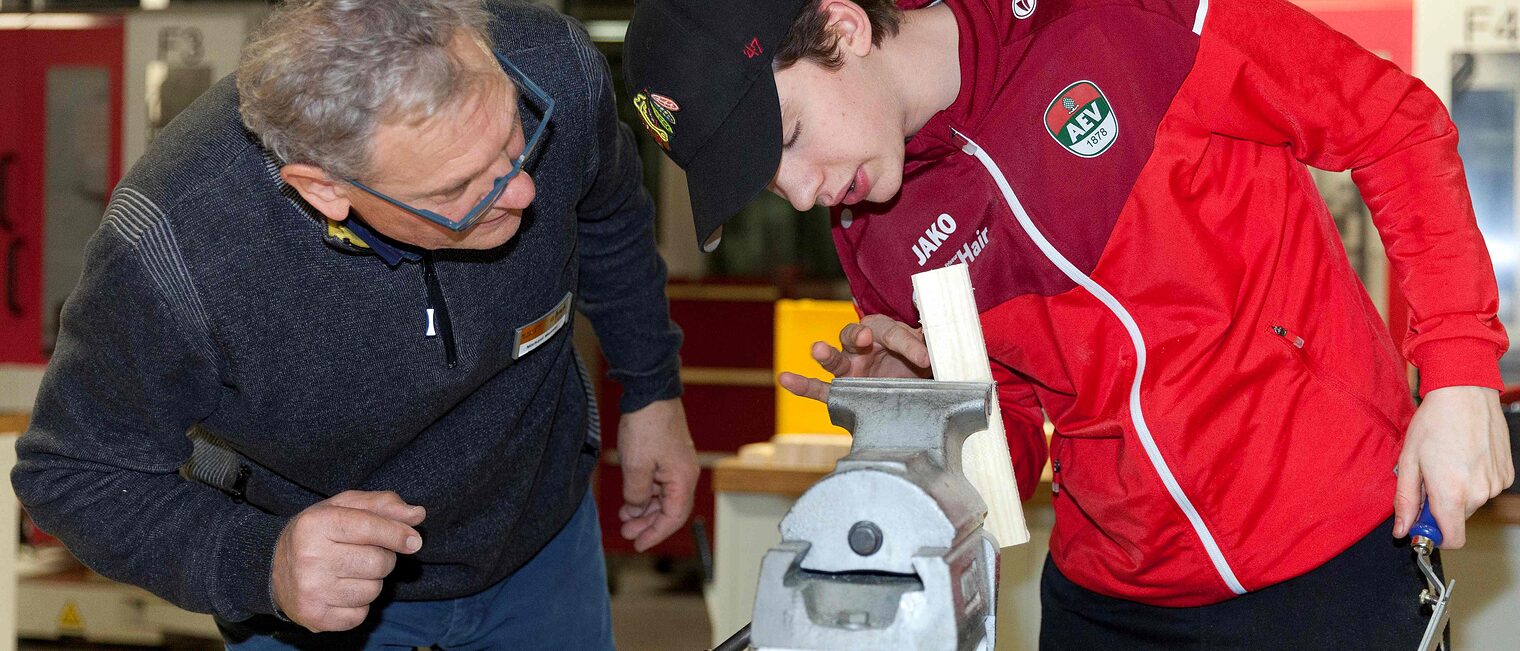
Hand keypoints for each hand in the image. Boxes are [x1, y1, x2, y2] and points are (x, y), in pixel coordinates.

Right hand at [271, 490, 424, 631]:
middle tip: (362, 554)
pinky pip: (361, 614)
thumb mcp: (344, 507)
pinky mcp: (315, 617)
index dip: (398, 534)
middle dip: (382, 557)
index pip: (371, 527)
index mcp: (315, 524)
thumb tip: (417, 515)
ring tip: (348, 572)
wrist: (273, 569)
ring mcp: (311, 590)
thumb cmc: (318, 534)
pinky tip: (340, 591)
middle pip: (379, 562)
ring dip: (371, 581)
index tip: (414, 541)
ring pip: (374, 590)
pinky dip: (359, 605)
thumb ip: (382, 505)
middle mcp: (309, 557)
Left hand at [617, 397, 698, 551]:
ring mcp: (677, 465)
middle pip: (669, 510)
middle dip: (647, 524)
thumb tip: (636, 508)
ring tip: (624, 518)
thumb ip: (636, 495)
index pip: (673, 517)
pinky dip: (644, 494)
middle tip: (626, 533)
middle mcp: (684, 475)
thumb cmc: (646, 427)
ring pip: (662, 497)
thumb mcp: (636, 467)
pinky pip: (658, 484)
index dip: (655, 533)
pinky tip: (628, 500)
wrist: (650, 393)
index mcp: (682, 480)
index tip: (638, 544)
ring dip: (644, 510)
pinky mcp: (668, 457)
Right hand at [778, 314, 932, 402]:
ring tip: (818, 350)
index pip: (893, 333)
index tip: (924, 358)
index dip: (909, 344)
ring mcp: (850, 369)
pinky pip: (819, 389)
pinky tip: (786, 379)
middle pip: (854, 335)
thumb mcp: (934, 357)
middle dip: (858, 336)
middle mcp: (863, 347)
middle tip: (865, 337)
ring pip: (834, 359)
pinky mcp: (842, 392)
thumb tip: (950, 345)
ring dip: (826, 353)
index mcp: (887, 332)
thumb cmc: (922, 368)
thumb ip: (937, 348)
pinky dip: (802, 385)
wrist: (918, 396)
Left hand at [1394, 386, 1514, 547]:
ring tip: (1447, 461)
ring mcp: (1496, 484)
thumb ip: (1406, 501)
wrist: (1465, 394)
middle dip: (1441, 505)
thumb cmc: (1434, 423)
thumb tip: (1401, 531)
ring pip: (1472, 502)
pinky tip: (1464, 456)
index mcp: (1452, 494)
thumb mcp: (1408, 461)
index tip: (1422, 521)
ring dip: (1458, 490)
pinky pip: (1486, 488)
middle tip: (1429, 476)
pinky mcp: (1507, 474)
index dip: (1434, 535)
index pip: (1451, 540)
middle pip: (1458, 518)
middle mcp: (1479, 494)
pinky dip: (1473, 479)